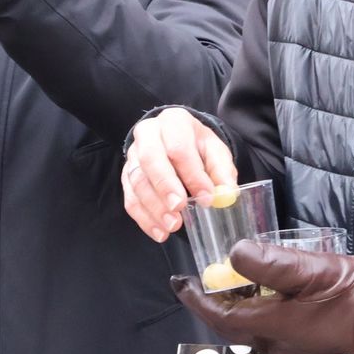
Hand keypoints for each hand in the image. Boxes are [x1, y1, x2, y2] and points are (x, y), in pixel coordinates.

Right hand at [123, 107, 237, 241]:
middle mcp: (148, 134)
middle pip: (150, 160)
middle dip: (166, 188)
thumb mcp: (215, 151)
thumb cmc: (197, 146)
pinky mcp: (125, 175)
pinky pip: (130, 198)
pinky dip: (144, 218)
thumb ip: (222, 170)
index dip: (193, 174)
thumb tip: (228, 193)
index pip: (179, 148)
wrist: (176, 139)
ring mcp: (133, 155)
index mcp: (174, 122)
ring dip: (154, 208)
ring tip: (173, 226)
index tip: (207, 197)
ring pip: (137, 181)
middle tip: (179, 209)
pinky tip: (159, 232)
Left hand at [173, 242, 353, 353]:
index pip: (218, 316)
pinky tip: (277, 300)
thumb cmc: (351, 290)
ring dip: (243, 310)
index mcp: (270, 325)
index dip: (195, 299)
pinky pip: (274, 336)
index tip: (180, 282)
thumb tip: (233, 254)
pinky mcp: (309, 351)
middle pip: (233, 326)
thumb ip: (270, 263)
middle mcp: (275, 345)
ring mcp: (293, 352)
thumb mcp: (310, 268)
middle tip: (213, 278)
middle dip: (219, 303)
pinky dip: (265, 317)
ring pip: (254, 332)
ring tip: (244, 284)